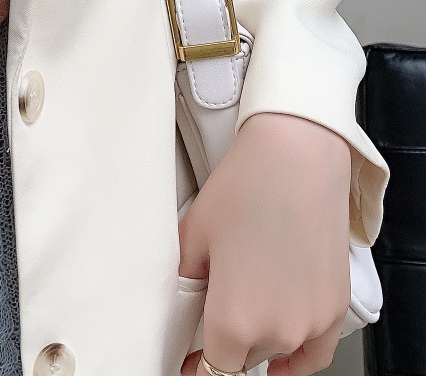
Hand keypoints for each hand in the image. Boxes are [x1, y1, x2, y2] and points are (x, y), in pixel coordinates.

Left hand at [178, 112, 351, 375]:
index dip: (195, 366)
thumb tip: (180, 300)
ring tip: (241, 314)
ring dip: (258, 342)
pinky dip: (295, 356)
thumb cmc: (245, 189)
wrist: (296, 160)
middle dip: (224, 345)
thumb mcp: (193, 235)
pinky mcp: (335, 308)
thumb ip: (184, 280)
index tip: (186, 362)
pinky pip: (314, 353)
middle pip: (243, 359)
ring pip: (275, 352)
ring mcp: (311, 324)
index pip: (212, 371)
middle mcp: (277, 332)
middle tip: (209, 319)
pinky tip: (282, 356)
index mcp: (234, 322)